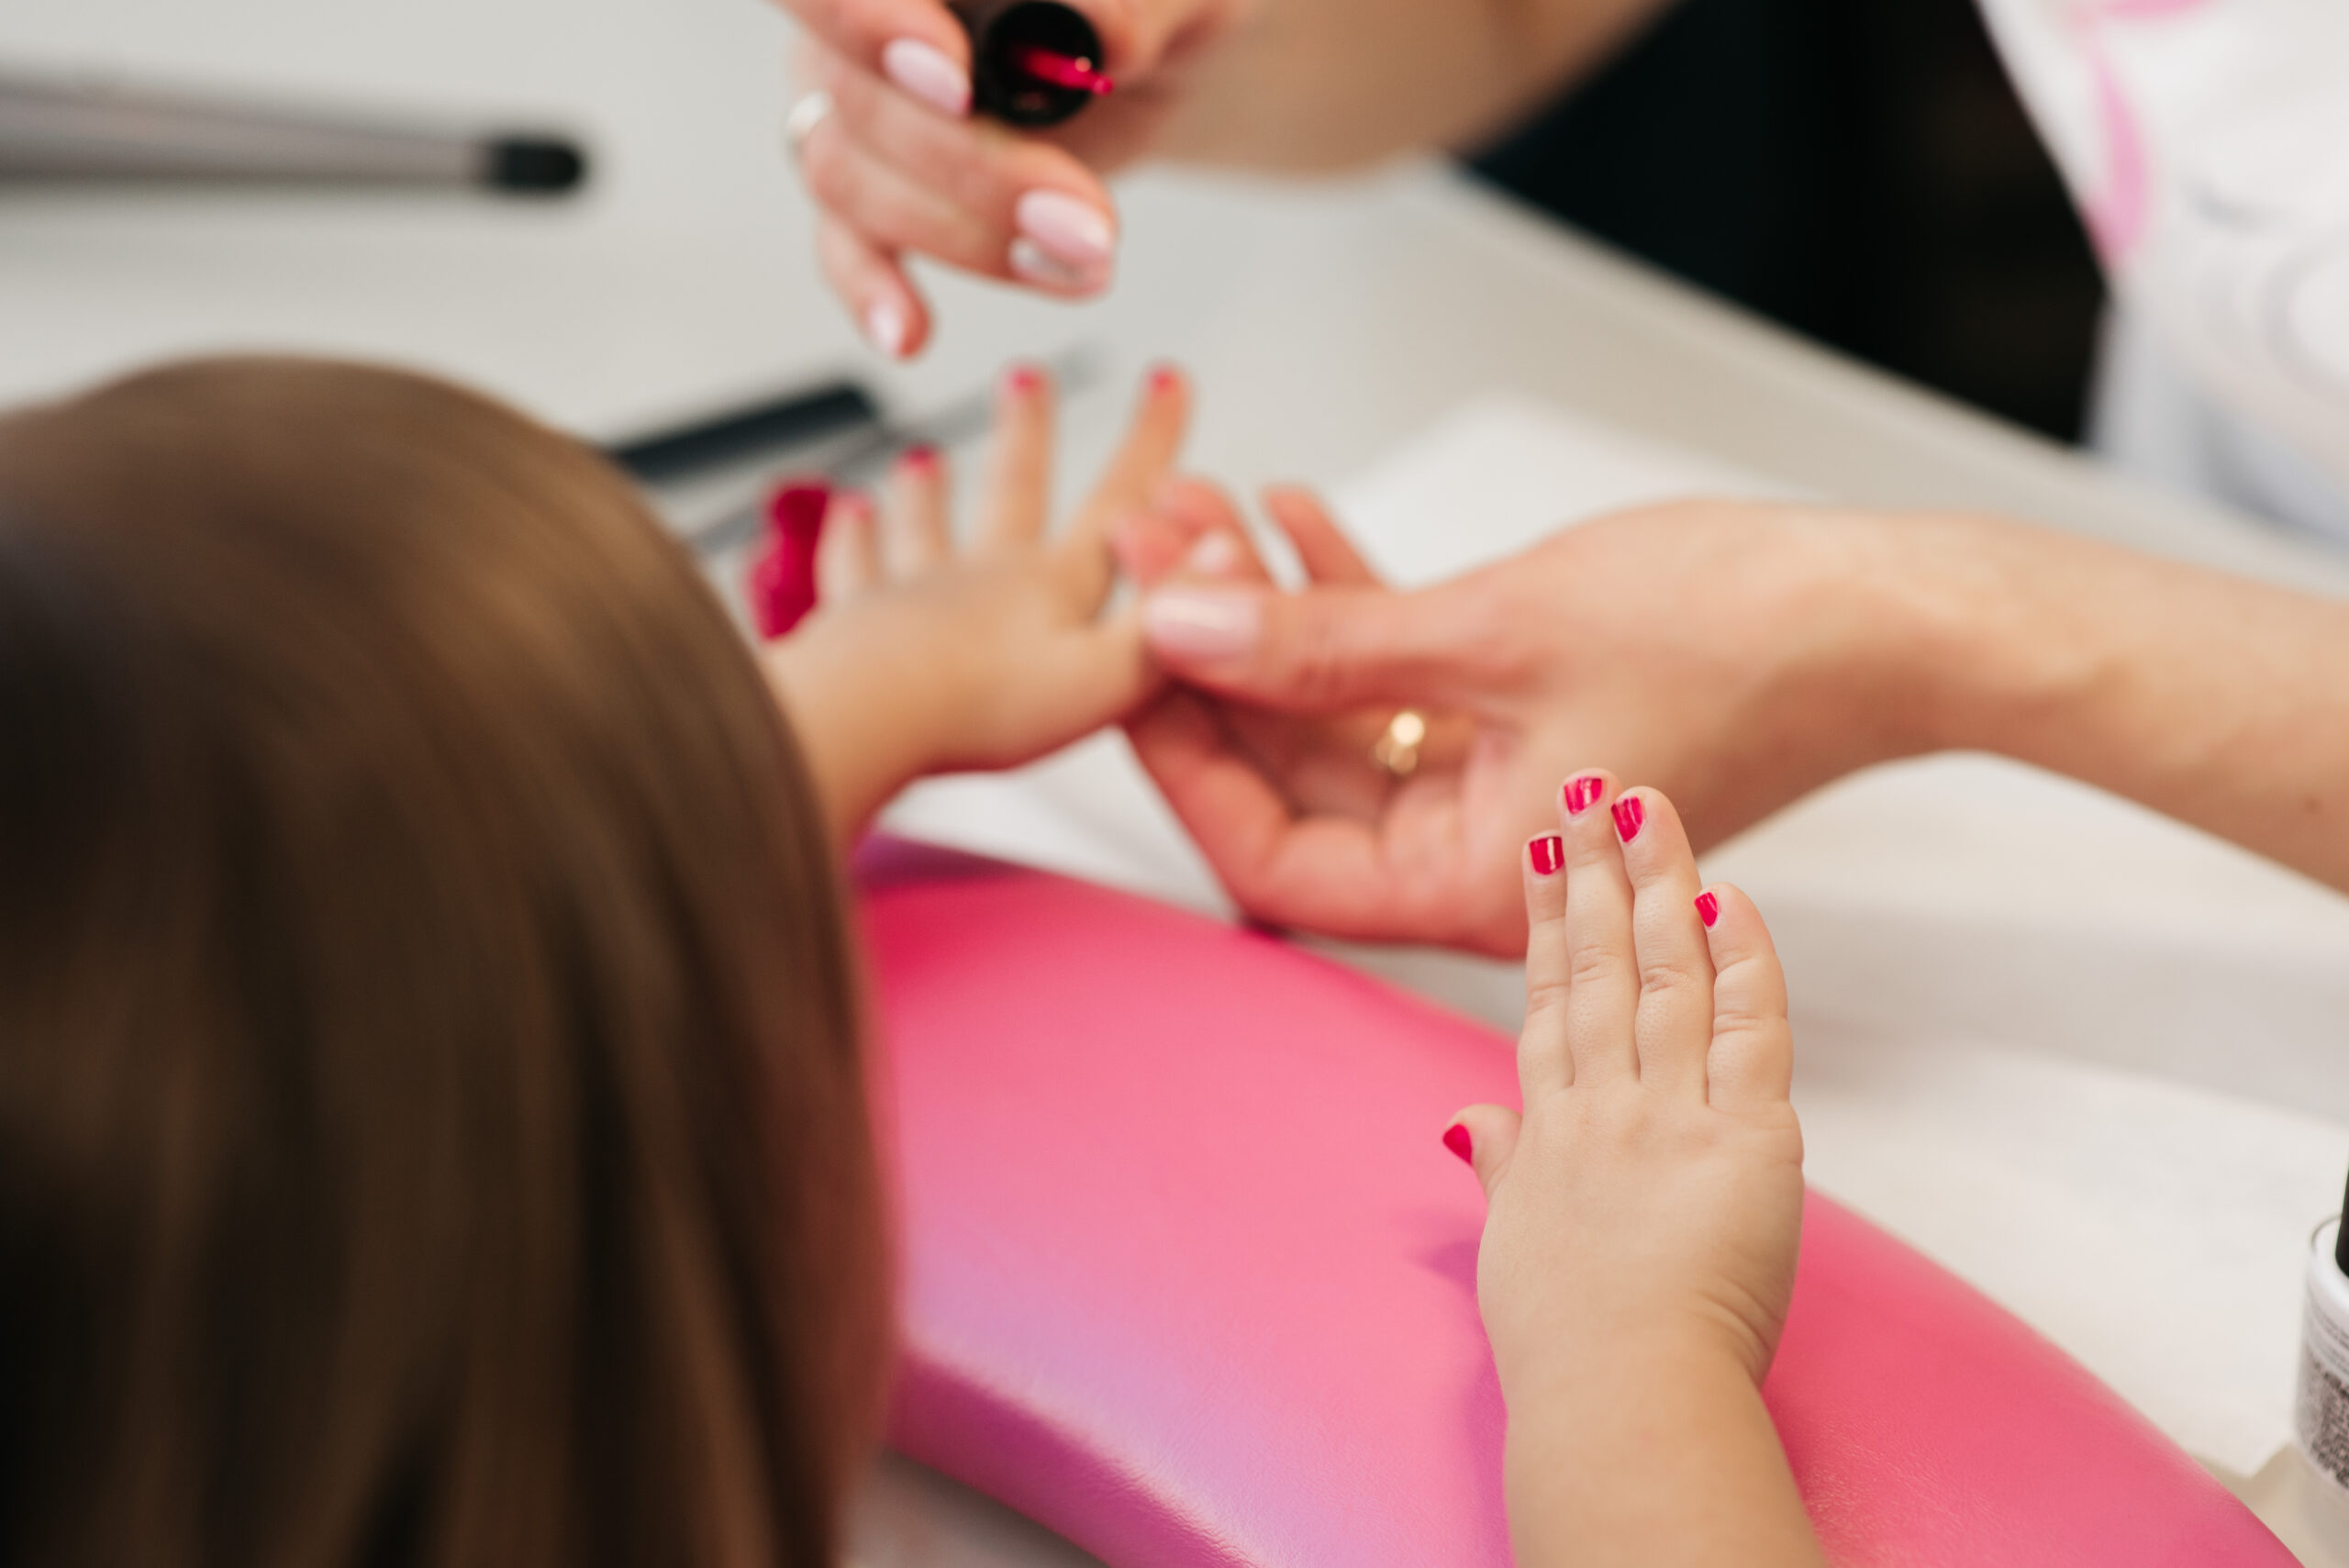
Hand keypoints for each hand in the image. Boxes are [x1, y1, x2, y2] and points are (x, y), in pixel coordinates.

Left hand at [765, 361, 1191, 835]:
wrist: (867, 718)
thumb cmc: (982, 707)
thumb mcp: (1108, 679)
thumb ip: (1166, 621)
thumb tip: (1225, 555)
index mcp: (1051, 588)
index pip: (1117, 503)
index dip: (1150, 443)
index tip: (1165, 382)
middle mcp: (983, 577)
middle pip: (1011, 490)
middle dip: (1029, 432)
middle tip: (1027, 377)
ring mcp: (914, 595)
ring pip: (926, 527)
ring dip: (930, 491)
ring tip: (925, 457)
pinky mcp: (855, 627)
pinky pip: (852, 573)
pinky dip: (850, 542)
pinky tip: (847, 518)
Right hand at [779, 0, 1250, 355]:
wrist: (1153, 65)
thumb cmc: (1154, 9)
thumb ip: (1134, 3)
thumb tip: (1095, 38)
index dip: (873, 24)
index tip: (953, 82)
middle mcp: (862, 21)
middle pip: (854, 93)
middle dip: (970, 167)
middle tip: (1080, 220)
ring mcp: (857, 107)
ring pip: (853, 179)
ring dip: (967, 237)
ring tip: (1083, 261)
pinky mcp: (873, 194)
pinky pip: (845, 246)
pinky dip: (874, 291)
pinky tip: (912, 331)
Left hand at [1123, 492, 1932, 953]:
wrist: (1892, 614)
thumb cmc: (1737, 641)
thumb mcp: (1491, 633)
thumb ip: (1320, 643)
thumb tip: (1173, 628)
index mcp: (1472, 890)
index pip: (1272, 859)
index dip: (1182, 760)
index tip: (1125, 655)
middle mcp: (1478, 862)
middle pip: (1294, 779)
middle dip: (1214, 661)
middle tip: (1148, 550)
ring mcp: (1502, 794)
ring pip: (1341, 717)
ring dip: (1273, 617)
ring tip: (1203, 512)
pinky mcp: (1528, 725)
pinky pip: (1404, 680)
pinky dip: (1352, 605)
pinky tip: (1294, 520)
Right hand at [1447, 776, 1818, 1567]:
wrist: (1616, 1396)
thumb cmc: (1564, 1348)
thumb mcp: (1514, 1249)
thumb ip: (1502, 1170)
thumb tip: (1473, 1126)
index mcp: (1547, 1133)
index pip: (1544, 1000)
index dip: (1539, 918)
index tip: (1541, 851)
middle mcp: (1600, 1105)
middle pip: (1592, 962)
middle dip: (1591, 867)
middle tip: (1590, 786)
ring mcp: (1667, 1113)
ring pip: (1658, 971)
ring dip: (1653, 879)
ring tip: (1646, 803)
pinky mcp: (1742, 1138)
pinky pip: (1748, 1028)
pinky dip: (1741, 959)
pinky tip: (1725, 896)